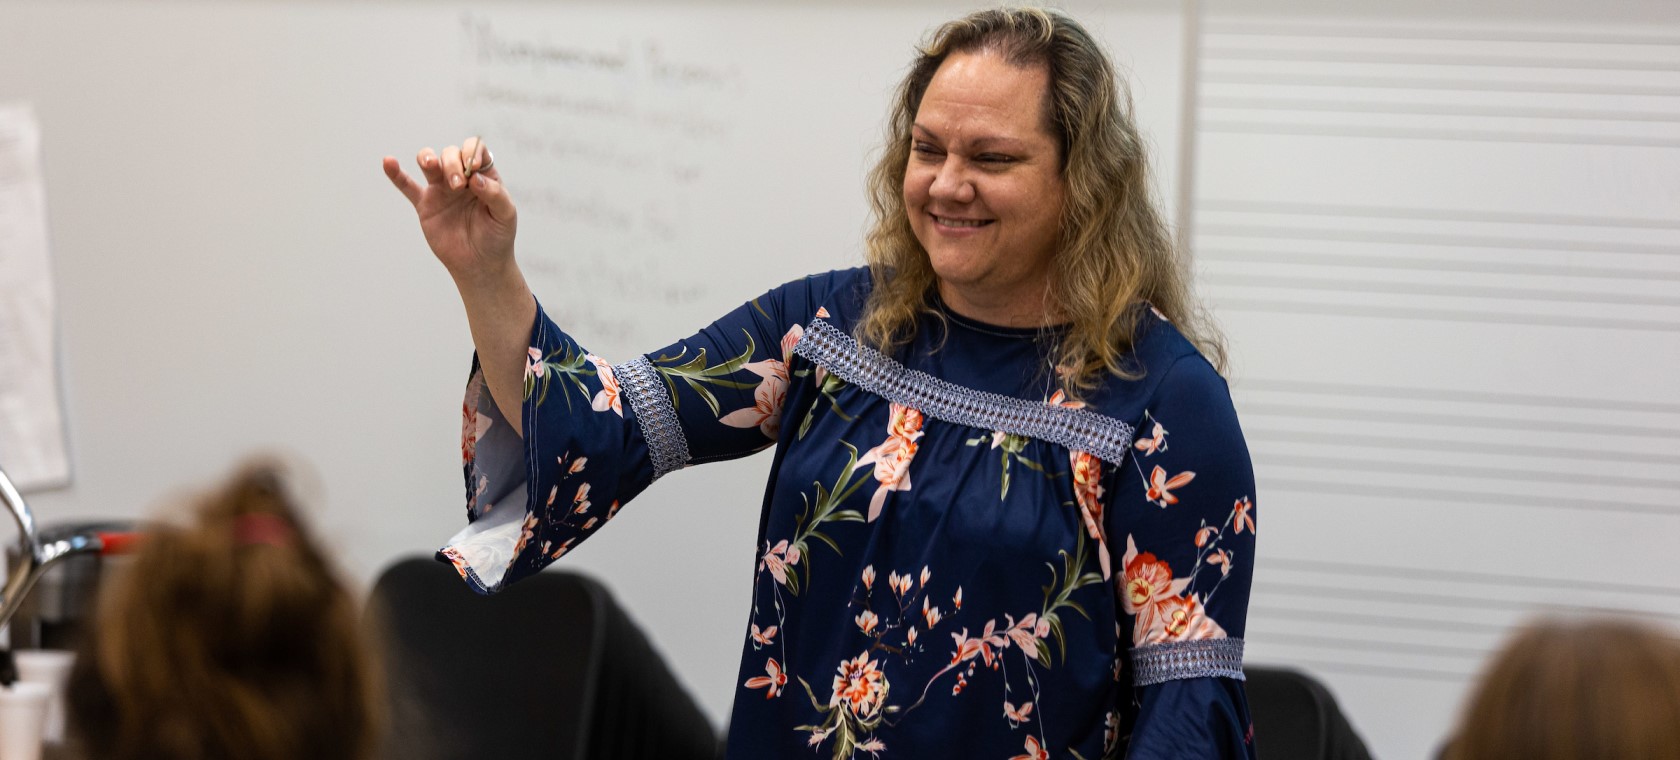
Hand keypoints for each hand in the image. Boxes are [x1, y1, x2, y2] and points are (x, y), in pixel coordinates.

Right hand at [383, 138, 516, 285]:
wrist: (480, 265)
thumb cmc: (497, 238)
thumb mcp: (506, 215)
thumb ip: (495, 194)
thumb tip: (475, 178)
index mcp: (483, 176)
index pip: (475, 150)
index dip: (472, 152)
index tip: (473, 167)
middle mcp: (461, 178)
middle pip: (450, 154)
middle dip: (452, 164)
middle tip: (458, 185)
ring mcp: (441, 190)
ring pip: (429, 162)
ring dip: (428, 158)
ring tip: (431, 165)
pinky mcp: (425, 205)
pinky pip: (407, 186)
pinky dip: (396, 174)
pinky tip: (388, 162)